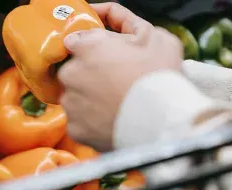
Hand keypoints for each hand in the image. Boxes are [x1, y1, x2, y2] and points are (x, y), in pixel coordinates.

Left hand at [58, 5, 183, 151]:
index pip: (74, 42)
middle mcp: (71, 74)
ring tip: (112, 104)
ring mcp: (71, 104)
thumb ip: (125, 22)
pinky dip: (90, 122)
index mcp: (87, 47)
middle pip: (72, 72)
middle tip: (112, 83)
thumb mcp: (152, 34)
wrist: (160, 122)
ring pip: (74, 98)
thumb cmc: (159, 76)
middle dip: (88, 75)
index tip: (102, 56)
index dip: (90, 49)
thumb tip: (108, 16)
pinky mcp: (74, 130)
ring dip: (88, 99)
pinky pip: (78, 123)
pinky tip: (108, 120)